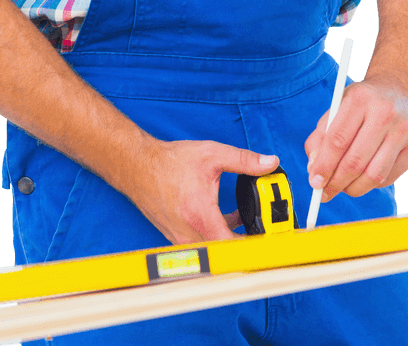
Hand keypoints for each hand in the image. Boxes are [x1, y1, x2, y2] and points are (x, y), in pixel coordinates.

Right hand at [130, 139, 278, 244]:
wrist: (139, 167)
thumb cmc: (170, 162)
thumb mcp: (212, 155)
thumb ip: (243, 160)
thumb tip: (269, 163)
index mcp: (201, 216)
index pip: (234, 247)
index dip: (254, 246)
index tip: (268, 238)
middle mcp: (191, 234)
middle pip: (226, 253)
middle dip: (247, 242)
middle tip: (261, 228)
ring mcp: (182, 239)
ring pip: (215, 250)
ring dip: (231, 239)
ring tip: (244, 222)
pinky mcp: (177, 238)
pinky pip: (203, 245)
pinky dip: (216, 236)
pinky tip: (223, 218)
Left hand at [304, 76, 407, 200]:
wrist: (401, 90)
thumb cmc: (363, 102)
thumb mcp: (338, 107)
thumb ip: (321, 136)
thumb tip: (315, 170)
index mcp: (360, 99)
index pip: (337, 140)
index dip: (323, 165)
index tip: (314, 182)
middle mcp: (385, 114)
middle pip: (355, 161)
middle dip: (336, 183)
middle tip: (324, 193)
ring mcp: (403, 132)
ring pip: (373, 175)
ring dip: (353, 188)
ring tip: (343, 187)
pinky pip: (387, 178)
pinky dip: (370, 184)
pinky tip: (363, 176)